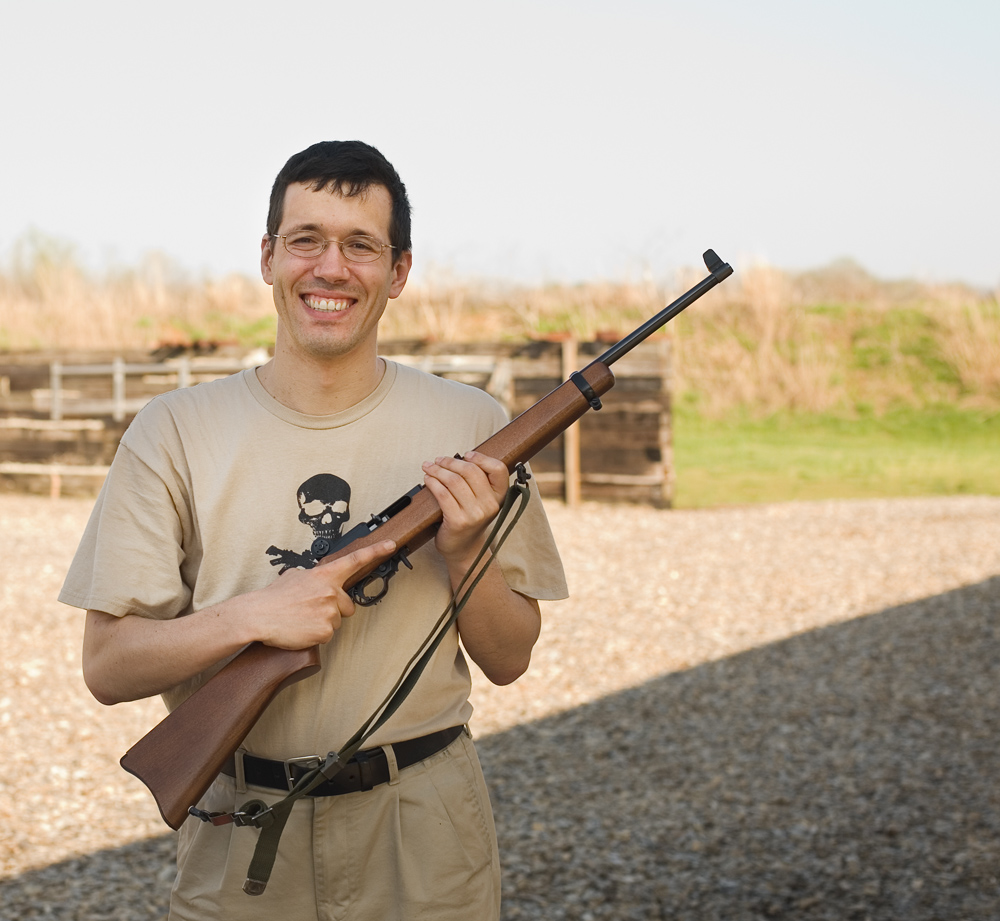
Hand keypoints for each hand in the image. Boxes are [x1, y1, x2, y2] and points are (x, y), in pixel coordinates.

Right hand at [250, 539, 395, 648]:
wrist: (258, 615)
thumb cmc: (274, 597)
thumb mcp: (295, 576)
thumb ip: (315, 577)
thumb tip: (320, 581)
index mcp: (324, 575)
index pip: (355, 561)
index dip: (375, 552)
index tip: (391, 545)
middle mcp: (331, 591)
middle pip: (348, 605)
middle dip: (335, 609)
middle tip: (312, 609)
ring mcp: (329, 611)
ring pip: (337, 621)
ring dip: (324, 622)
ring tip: (302, 619)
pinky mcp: (325, 631)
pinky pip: (328, 635)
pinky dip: (317, 635)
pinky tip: (302, 629)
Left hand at [421, 451, 508, 565]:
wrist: (464, 548)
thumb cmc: (470, 520)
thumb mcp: (483, 501)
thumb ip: (479, 482)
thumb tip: (458, 459)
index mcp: (500, 496)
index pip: (498, 469)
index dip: (481, 458)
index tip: (466, 455)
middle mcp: (491, 505)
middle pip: (471, 471)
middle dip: (451, 462)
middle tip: (439, 460)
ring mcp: (475, 514)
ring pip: (454, 481)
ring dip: (438, 470)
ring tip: (429, 467)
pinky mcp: (458, 521)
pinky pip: (443, 494)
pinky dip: (433, 483)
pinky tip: (428, 480)